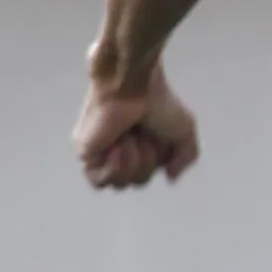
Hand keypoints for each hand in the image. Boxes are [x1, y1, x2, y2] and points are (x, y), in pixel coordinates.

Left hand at [73, 69, 199, 189]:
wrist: (133, 87)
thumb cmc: (158, 102)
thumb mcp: (185, 130)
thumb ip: (186, 157)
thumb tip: (170, 177)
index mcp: (142, 146)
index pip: (150, 174)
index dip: (160, 160)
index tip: (159, 134)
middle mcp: (121, 151)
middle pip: (136, 182)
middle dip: (147, 160)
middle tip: (144, 134)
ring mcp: (101, 153)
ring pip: (118, 184)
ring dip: (132, 162)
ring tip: (130, 137)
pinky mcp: (85, 154)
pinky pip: (100, 181)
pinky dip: (115, 166)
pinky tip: (118, 145)